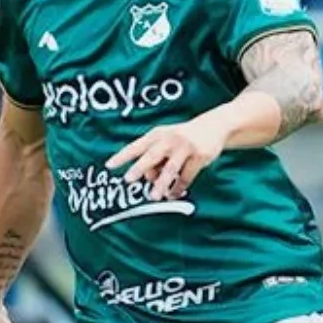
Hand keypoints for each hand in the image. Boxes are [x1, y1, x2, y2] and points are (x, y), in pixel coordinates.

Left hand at [106, 118, 227, 200]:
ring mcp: (185, 147)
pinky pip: (187, 175)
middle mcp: (169, 139)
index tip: (109, 165)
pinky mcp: (199, 155)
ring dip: (161, 184)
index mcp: (157, 135)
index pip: (136, 146)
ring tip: (154, 196)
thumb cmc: (182, 138)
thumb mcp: (166, 142)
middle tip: (128, 179)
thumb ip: (155, 159)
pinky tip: (173, 194)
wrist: (213, 126)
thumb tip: (148, 178)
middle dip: (139, 168)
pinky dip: (178, 187)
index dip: (122, 156)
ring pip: (171, 168)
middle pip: (151, 156)